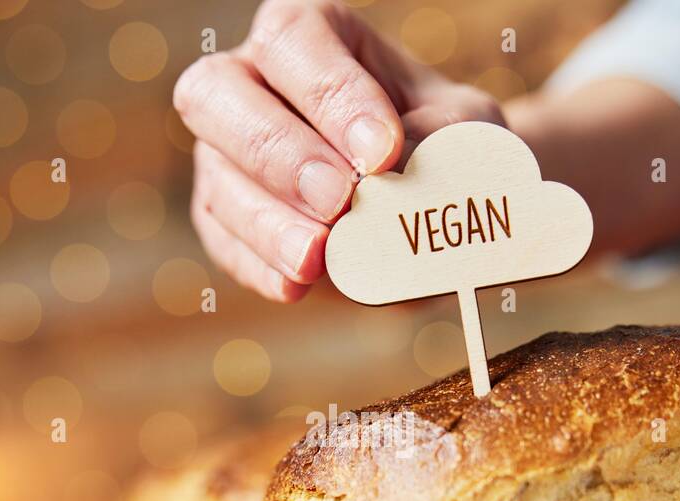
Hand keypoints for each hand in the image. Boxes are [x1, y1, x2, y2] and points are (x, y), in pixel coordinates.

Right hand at [174, 0, 504, 301]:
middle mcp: (251, 81)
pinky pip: (221, 239)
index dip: (332, 95)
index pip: (296, 41)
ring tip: (317, 258)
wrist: (431, 205)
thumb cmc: (442, 145)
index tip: (382, 152)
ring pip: (216, 176)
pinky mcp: (223, 216)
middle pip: (218, 94)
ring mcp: (226, 151)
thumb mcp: (462, 128)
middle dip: (280, 152)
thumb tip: (395, 166)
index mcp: (310, 35)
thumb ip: (439, 136)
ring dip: (266, 222)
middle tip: (337, 200)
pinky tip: (297, 286)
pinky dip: (258, 265)